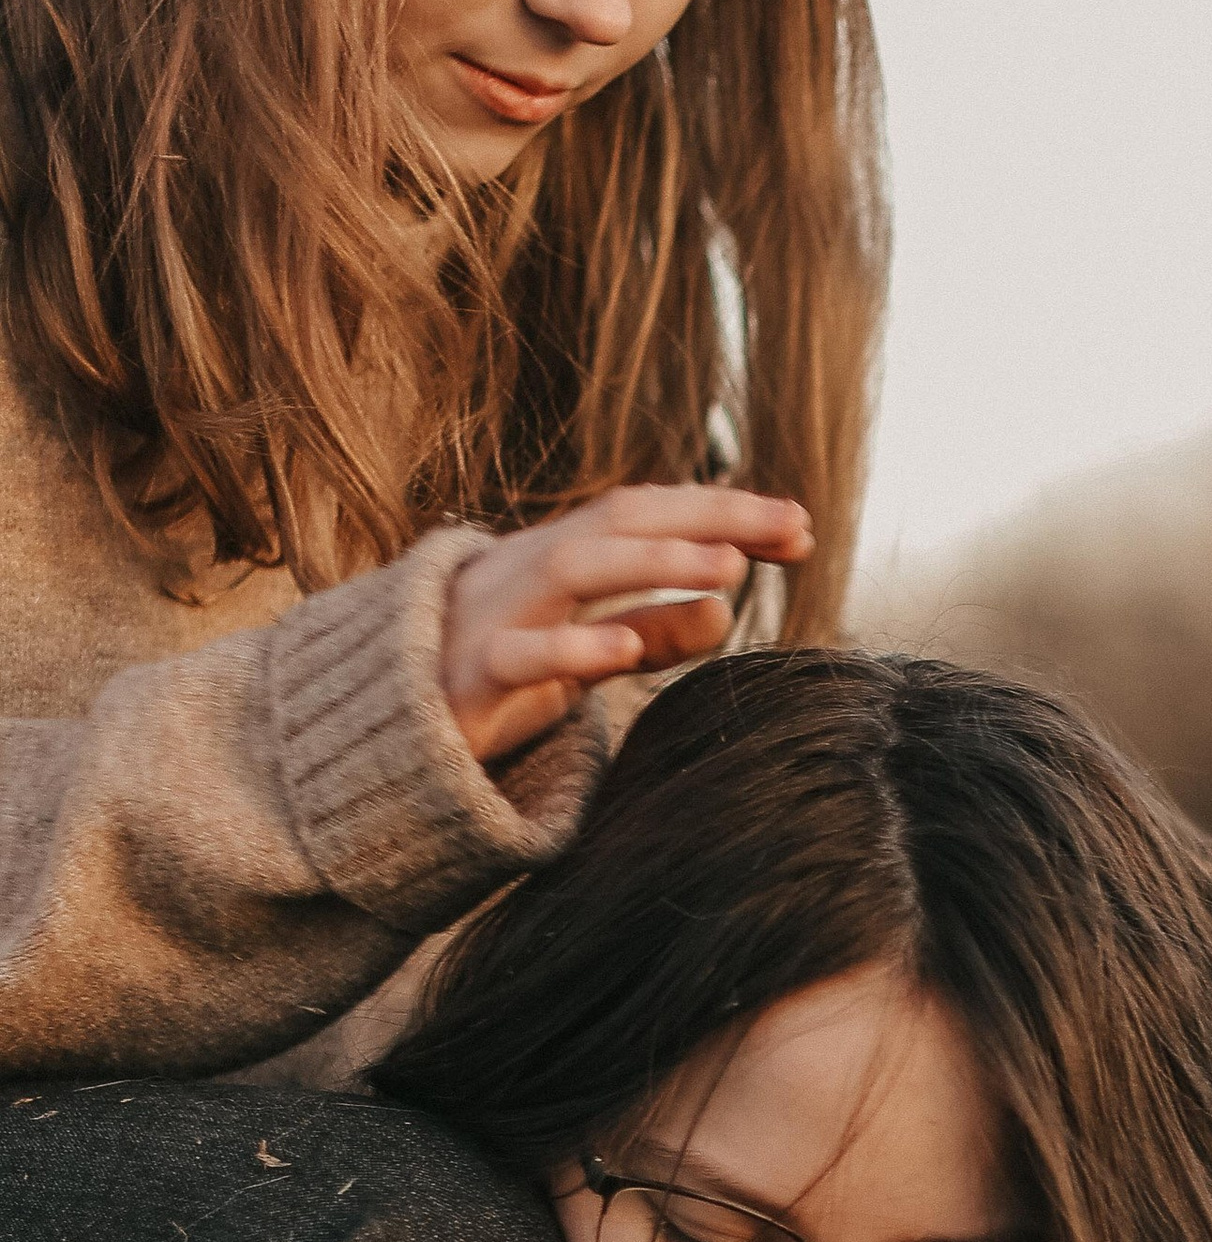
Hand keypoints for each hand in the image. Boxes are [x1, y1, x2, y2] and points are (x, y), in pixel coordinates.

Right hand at [443, 485, 812, 764]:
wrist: (380, 728)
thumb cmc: (492, 678)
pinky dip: (570, 649)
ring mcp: (496, 616)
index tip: (801, 527)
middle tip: (789, 529)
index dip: (725, 514)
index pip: (652, 515)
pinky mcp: (468, 677)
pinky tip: (622, 651)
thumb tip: (723, 611)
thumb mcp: (586, 653)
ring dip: (655, 564)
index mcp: (563, 557)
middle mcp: (530, 568)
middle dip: (709, 517)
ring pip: (575, 568)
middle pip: (624, 519)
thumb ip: (651, 633)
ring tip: (728, 571)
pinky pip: (517, 655)